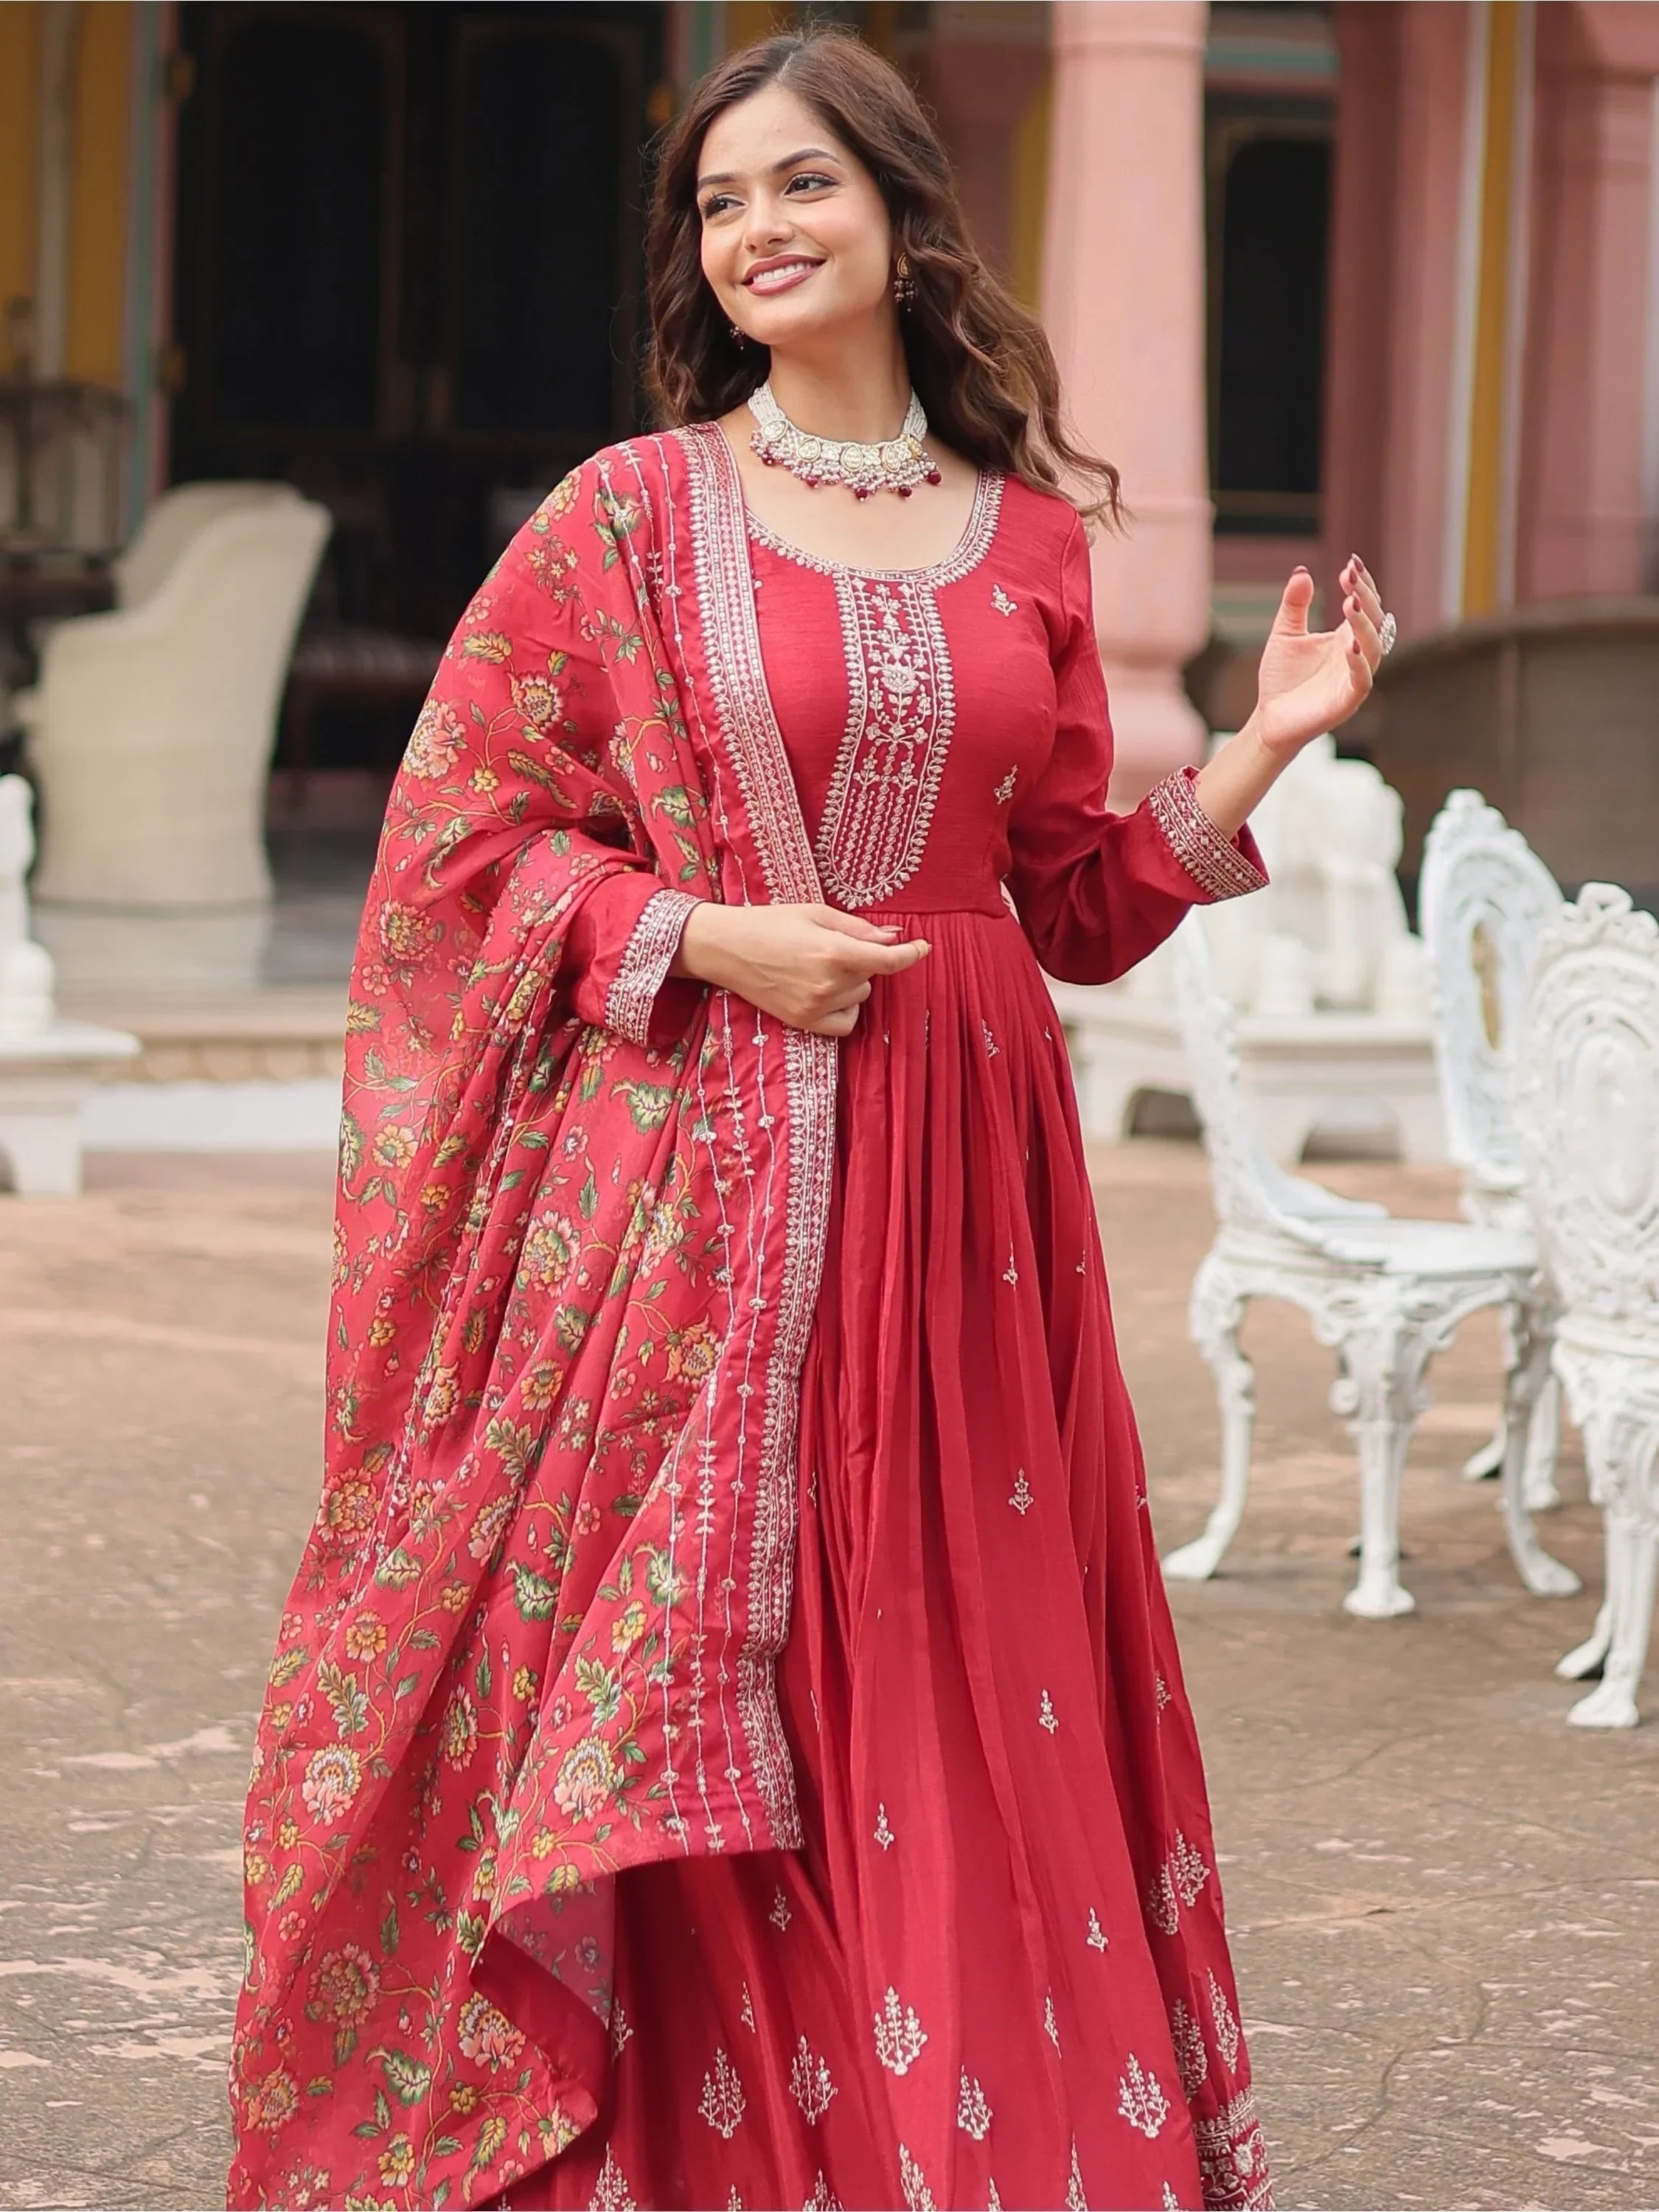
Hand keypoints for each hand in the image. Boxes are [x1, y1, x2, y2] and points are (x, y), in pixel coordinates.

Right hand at [675, 902, 929, 1036]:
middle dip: (860, 962)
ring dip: (850, 984)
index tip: (924, 948)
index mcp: (834, 952)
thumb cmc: (770, 923)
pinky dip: (843, 1009)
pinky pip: (845, 1023)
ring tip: (816, 967)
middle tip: (828, 947)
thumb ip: (859, 928)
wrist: (726, 948)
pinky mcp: (803, 1022)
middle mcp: (828, 984)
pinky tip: (824, 993)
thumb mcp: (817, 913)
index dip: (911, 954)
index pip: (888, 961)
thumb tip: (894, 938)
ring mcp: (815, 1007)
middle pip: (871, 977)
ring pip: (858, 998)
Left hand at [1251, 555, 1385, 759]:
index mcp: (1346, 637)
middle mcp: (1356, 655)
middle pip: (1375, 621)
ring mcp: (1354, 678)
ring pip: (1374, 648)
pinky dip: (1359, 663)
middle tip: (1351, 577)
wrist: (1269, 718)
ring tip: (1351, 603)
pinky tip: (1349, 646)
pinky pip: (1362, 680)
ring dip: (1364, 624)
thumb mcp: (1285, 634)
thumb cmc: (1282, 678)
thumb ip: (1294, 606)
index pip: (1365, 605)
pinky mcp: (1347, 701)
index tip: (1351, 564)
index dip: (1362, 584)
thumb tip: (1302, 572)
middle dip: (1365, 597)